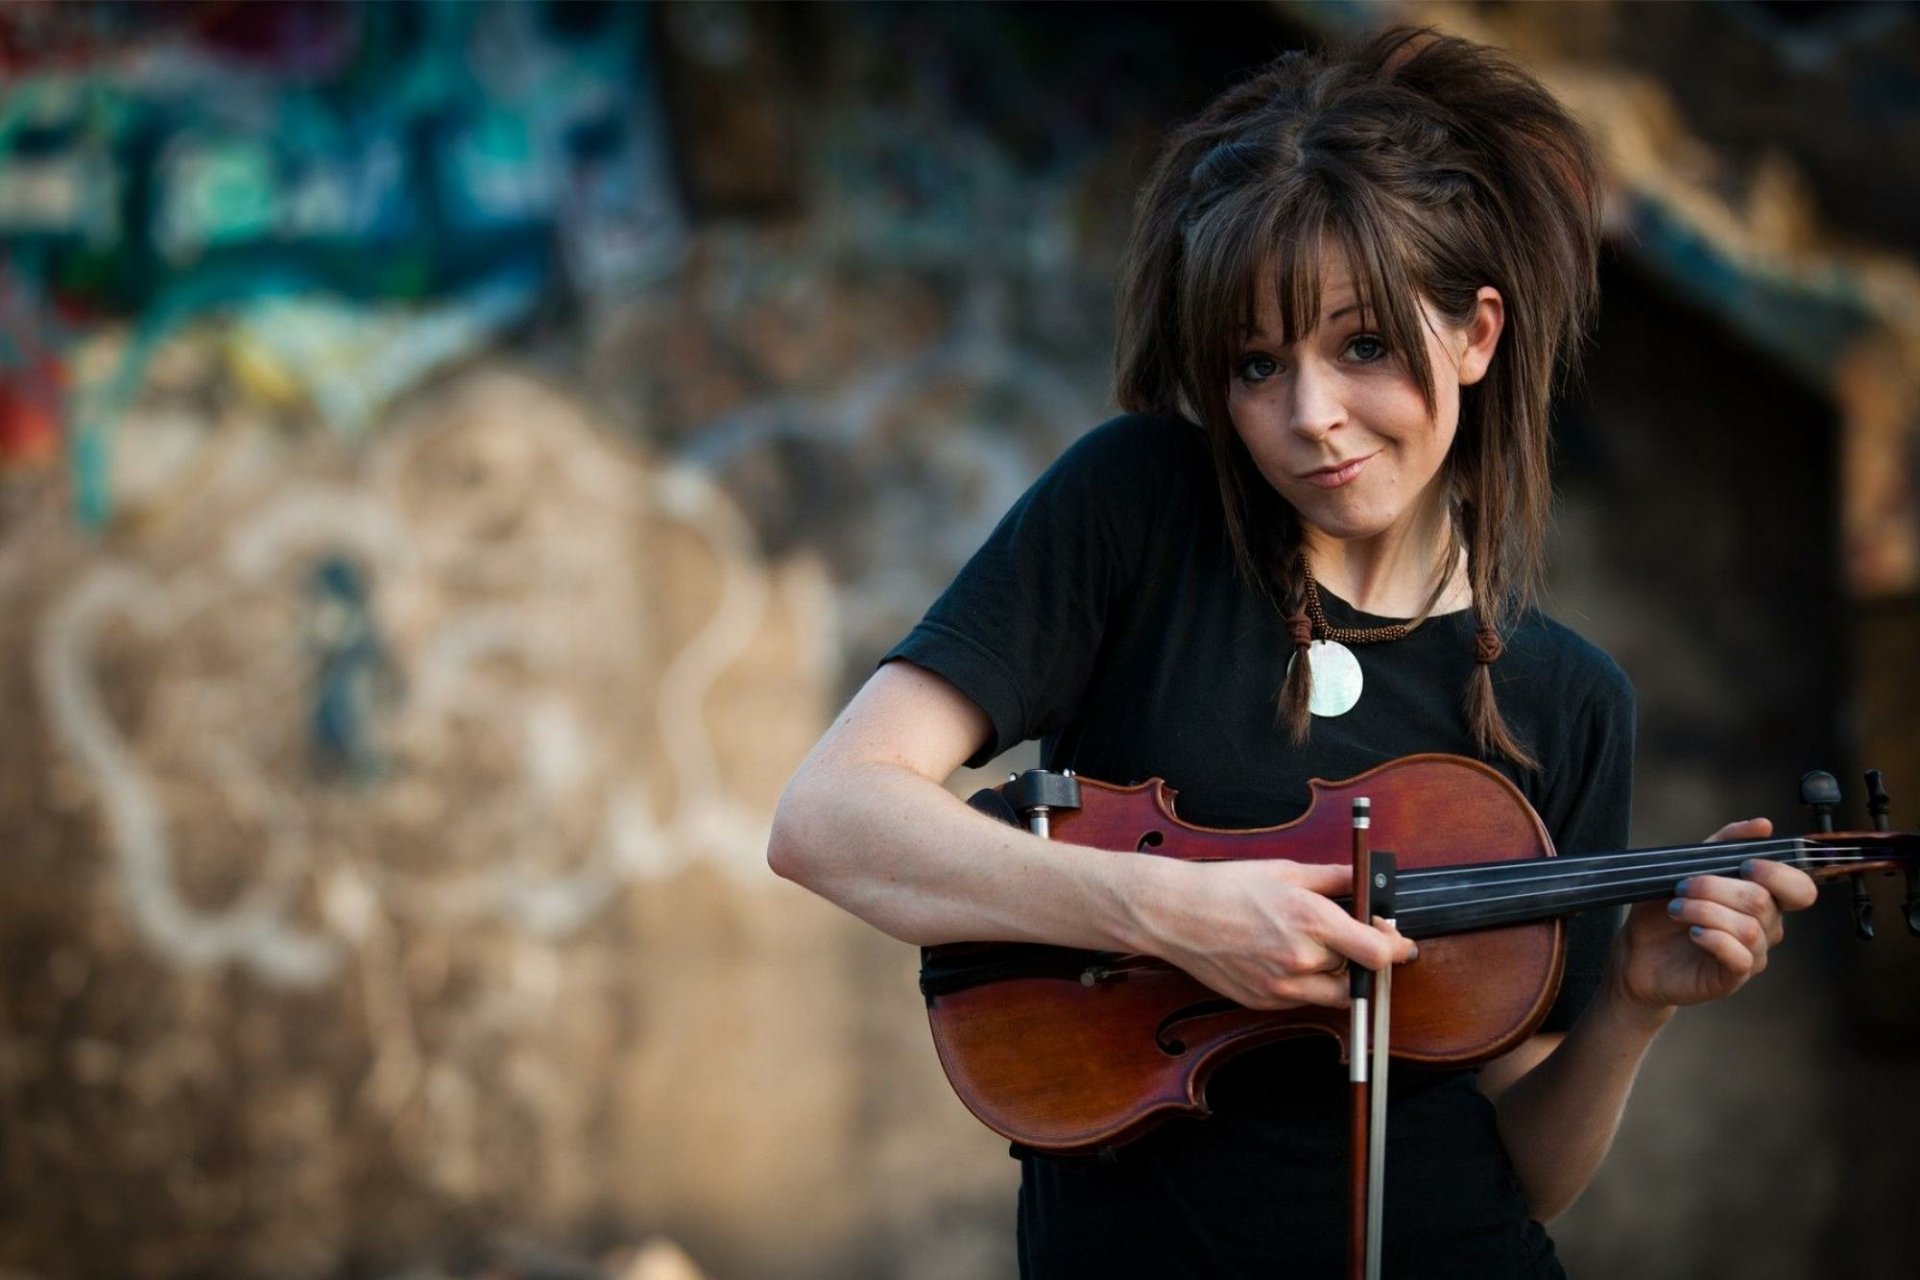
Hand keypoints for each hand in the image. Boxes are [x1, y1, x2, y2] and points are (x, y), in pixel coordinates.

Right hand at [1134, 858, 1415, 1009]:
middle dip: (1364, 958)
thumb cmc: (1227, 887)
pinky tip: (1289, 959)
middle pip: (1360, 975)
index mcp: (1312, 921)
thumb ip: (1335, 878)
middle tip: (1358, 940)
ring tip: (1323, 950)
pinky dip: (1308, 984)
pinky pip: (1303, 1000)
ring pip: (1335, 995)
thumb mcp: (1287, 872)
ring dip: (1340, 977)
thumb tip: (1365, 878)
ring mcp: (1281, 987)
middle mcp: (1301, 960)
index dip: (1395, 947)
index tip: (1398, 940)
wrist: (1177, 915)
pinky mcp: (1264, 1002)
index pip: (1378, 952)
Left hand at [1608, 817, 1818, 1016]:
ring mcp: (1752, 954)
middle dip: (1717, 887)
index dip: (1779, 875)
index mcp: (1763, 899)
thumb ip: (1724, 844)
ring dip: (1706, 911)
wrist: (1637, 952)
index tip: (1743, 865)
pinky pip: (1739, 956)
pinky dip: (1715, 939)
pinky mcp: (1732, 976)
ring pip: (1748, 928)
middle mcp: (1766, 927)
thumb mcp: (1687, 868)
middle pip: (1762, 902)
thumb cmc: (1665, 910)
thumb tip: (1764, 825)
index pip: (1800, 889)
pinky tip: (1693, 933)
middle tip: (1683, 887)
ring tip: (1676, 909)